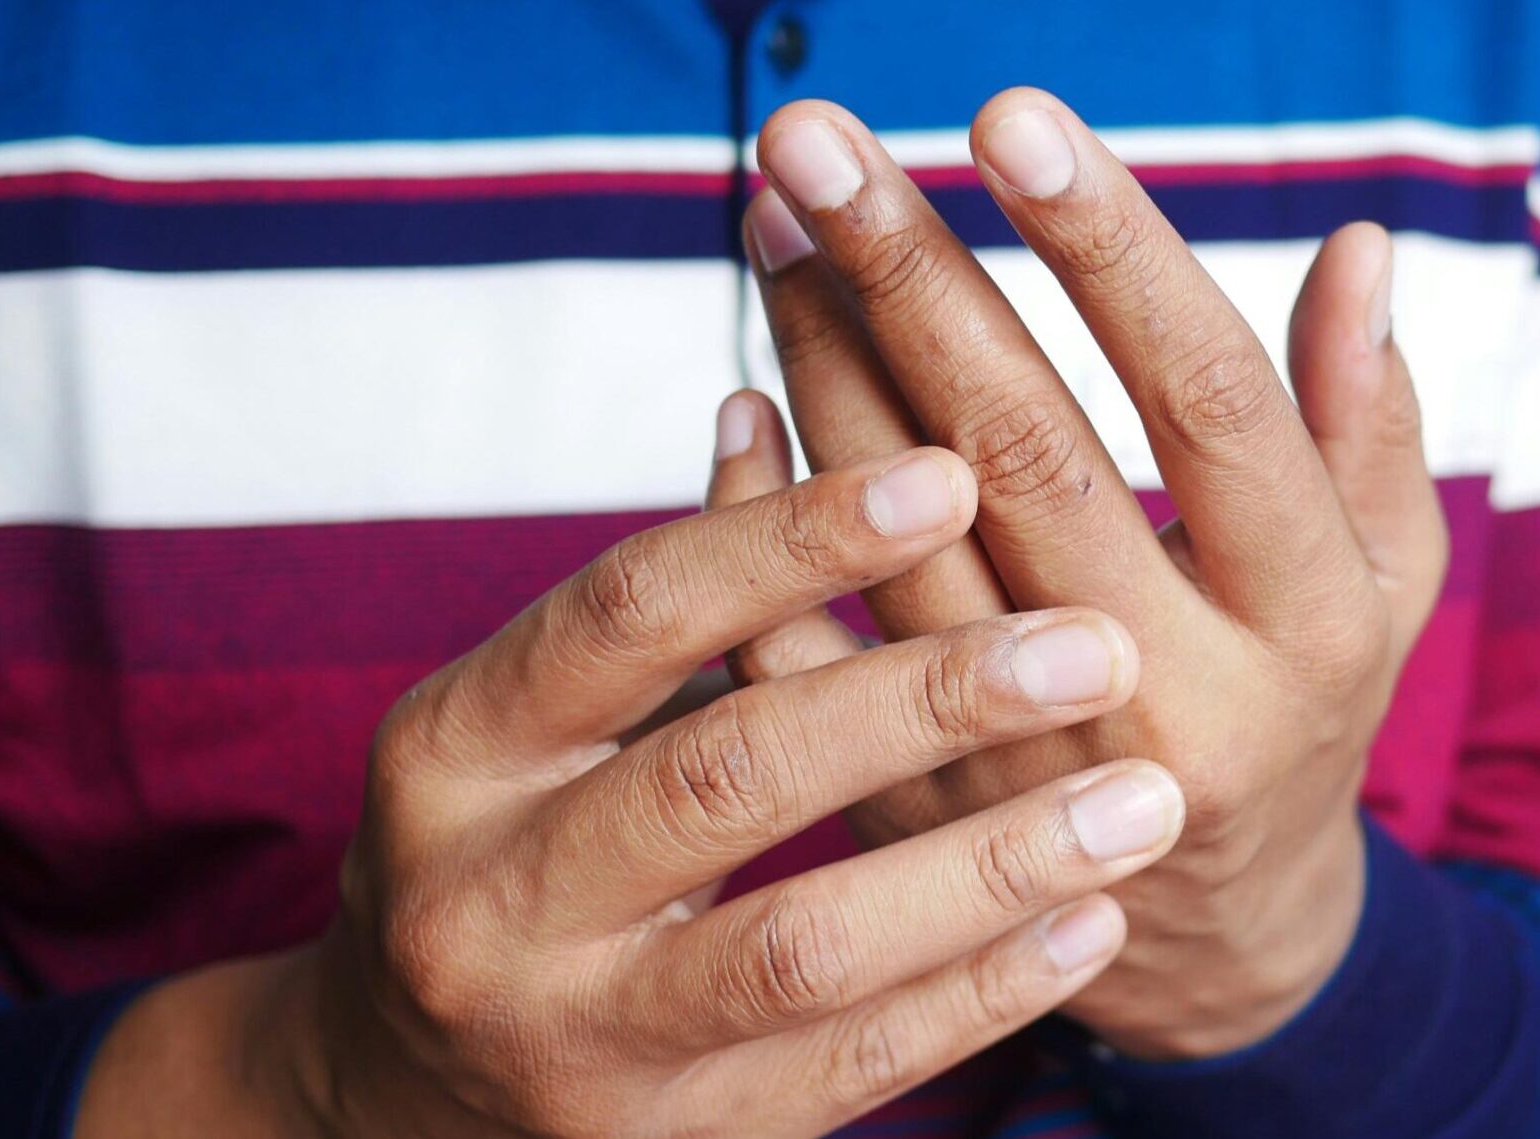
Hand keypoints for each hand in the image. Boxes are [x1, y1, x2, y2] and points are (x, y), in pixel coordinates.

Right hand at [74, 443, 1185, 1137]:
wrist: (398, 1108)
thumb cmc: (511, 859)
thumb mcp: (530, 728)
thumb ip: (659, 607)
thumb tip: (776, 402)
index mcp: (459, 749)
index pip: (634, 610)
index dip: (795, 536)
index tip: (955, 470)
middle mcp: (492, 896)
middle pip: (730, 775)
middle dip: (930, 703)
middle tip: (1097, 645)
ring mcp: (579, 1037)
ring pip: (806, 944)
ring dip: (992, 866)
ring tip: (1141, 803)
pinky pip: (854, 1067)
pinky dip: (985, 991)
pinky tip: (1091, 920)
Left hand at [720, 88, 1447, 1057]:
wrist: (1215, 940)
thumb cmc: (1307, 706)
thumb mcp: (1387, 579)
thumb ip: (1367, 419)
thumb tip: (1360, 246)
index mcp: (1303, 618)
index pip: (1208, 403)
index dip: (1110, 254)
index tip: (1014, 118)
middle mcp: (1166, 692)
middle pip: (1023, 450)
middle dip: (911, 274)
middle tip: (817, 139)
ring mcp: (1029, 764)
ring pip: (900, 536)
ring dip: (823, 362)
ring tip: (778, 220)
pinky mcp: (919, 814)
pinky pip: (806, 655)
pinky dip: (758, 521)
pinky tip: (741, 397)